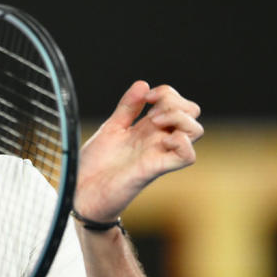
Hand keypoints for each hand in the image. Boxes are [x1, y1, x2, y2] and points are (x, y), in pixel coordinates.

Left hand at [73, 81, 202, 222]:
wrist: (81, 192)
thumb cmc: (96, 165)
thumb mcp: (111, 128)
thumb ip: (128, 108)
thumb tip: (143, 83)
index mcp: (149, 129)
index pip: (178, 104)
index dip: (167, 93)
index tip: (146, 96)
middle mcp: (158, 140)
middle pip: (192, 114)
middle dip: (175, 102)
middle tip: (152, 111)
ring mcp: (159, 154)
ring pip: (196, 131)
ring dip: (179, 118)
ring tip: (155, 121)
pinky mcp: (154, 169)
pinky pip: (187, 156)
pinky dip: (182, 142)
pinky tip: (162, 138)